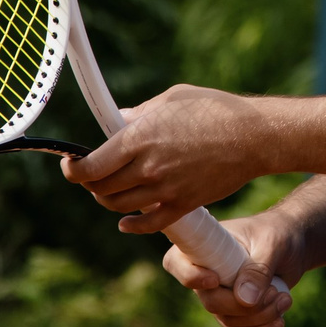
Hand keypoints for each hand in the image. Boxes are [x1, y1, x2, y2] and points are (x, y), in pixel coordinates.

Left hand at [61, 84, 276, 224]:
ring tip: (109, 191)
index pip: (91, 165)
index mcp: (139, 138)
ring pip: (120, 207)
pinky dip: (132, 226)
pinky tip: (125, 222)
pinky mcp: (184, 204)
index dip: (74, 169)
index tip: (72, 164)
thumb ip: (139, 113)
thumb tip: (117, 120)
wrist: (254, 136)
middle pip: (101, 187)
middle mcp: (148, 167)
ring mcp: (165, 189)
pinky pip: (149, 224)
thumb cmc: (215, 109)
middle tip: (90, 176)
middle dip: (90, 183)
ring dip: (108, 200)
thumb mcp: (171, 100)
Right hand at [162, 213, 298, 326]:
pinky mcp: (235, 310)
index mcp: (206, 245)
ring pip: (228, 319)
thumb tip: (245, 300)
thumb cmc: (279, 234)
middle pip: (210, 301)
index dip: (189, 276)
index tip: (215, 280)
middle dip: (243, 306)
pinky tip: (280, 320)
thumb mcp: (273, 245)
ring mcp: (220, 293)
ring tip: (285, 300)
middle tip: (276, 293)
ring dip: (259, 317)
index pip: (177, 262)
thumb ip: (259, 270)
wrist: (295, 245)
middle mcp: (207, 271)